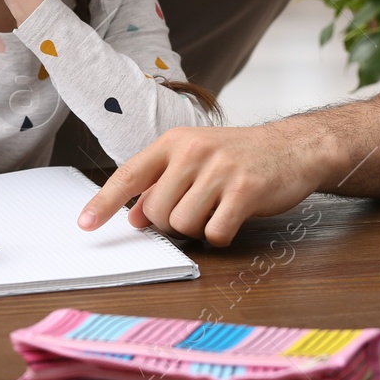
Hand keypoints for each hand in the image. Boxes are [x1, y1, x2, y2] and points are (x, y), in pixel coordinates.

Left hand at [76, 125, 339, 246]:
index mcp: (174, 143)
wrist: (295, 146)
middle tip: (196, 209)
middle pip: (157, 211)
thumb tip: (134, 217)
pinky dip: (221, 236)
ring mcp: (220, 170)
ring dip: (198, 229)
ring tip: (217, 209)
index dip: (103, 202)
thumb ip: (162, 185)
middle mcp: (193, 152)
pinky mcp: (246, 190)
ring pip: (183, 225)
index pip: (129, 175)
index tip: (85, 224)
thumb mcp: (195, 161)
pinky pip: (215, 233)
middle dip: (171, 223)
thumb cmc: (239, 157)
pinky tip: (234, 218)